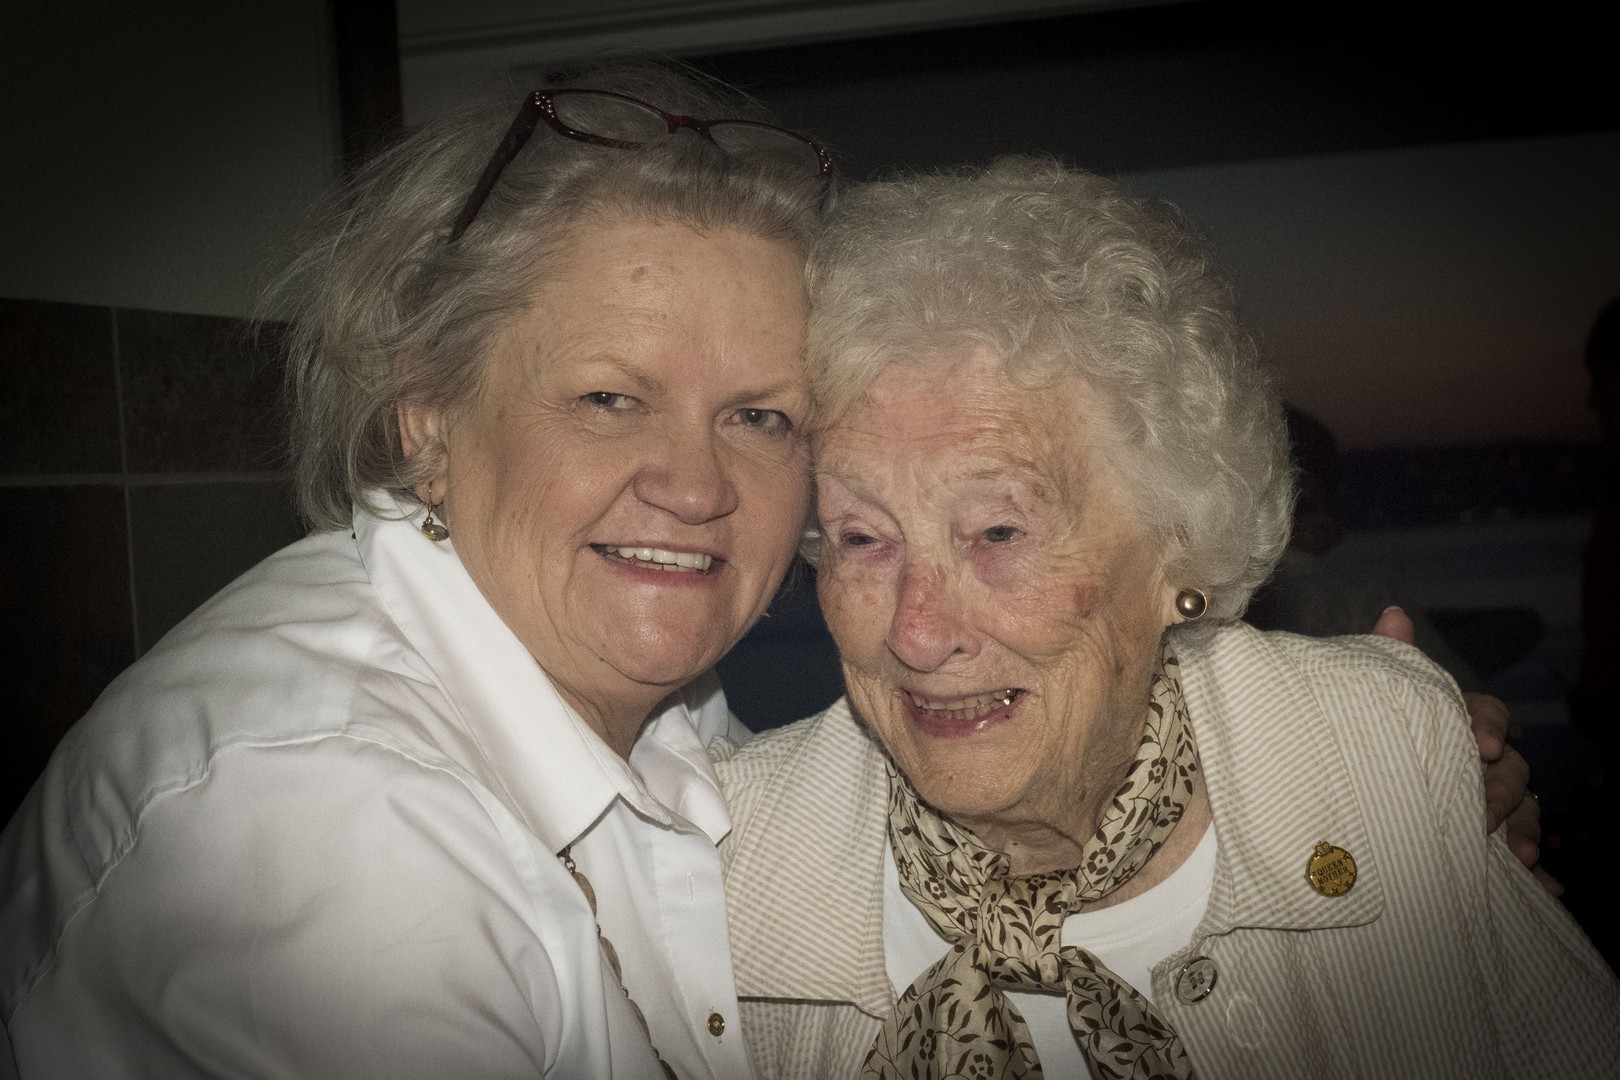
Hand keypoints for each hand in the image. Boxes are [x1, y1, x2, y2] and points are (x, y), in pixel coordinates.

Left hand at [1370, 606, 1561, 895]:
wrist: (1349, 799)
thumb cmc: (1372, 736)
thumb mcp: (1375, 701)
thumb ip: (1389, 660)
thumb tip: (1395, 614)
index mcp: (1455, 724)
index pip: (1486, 712)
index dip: (1488, 723)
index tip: (1481, 742)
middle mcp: (1480, 763)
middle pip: (1511, 768)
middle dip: (1503, 789)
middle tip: (1486, 813)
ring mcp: (1489, 804)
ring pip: (1523, 811)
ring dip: (1526, 830)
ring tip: (1520, 855)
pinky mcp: (1488, 844)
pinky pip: (1519, 855)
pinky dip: (1537, 873)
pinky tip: (1545, 888)